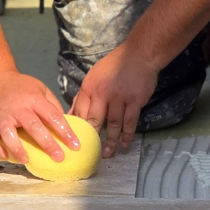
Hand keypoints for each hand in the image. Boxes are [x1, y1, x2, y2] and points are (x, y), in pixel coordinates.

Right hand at [0, 72, 78, 164]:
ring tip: (26, 160)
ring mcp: (2, 115)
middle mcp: (18, 108)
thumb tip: (66, 125)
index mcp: (34, 99)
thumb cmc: (21, 87)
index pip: (53, 116)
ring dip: (17, 148)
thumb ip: (52, 105)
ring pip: (9, 134)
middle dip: (48, 144)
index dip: (66, 132)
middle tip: (59, 157)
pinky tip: (5, 156)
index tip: (75, 145)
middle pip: (34, 127)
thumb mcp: (40, 89)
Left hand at [72, 43, 158, 157]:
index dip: (77, 128)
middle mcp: (103, 93)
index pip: (80, 111)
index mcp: (89, 87)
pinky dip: (127, 135)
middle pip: (94, 120)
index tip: (75, 141)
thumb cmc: (114, 66)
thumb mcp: (93, 77)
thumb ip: (83, 96)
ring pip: (113, 124)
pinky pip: (130, 122)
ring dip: (110, 141)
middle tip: (89, 153)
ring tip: (107, 154)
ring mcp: (120, 98)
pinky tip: (124, 144)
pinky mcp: (135, 101)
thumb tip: (71, 115)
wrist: (139, 55)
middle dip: (91, 138)